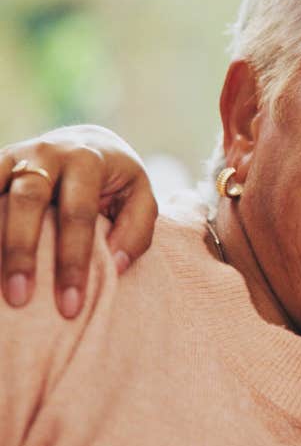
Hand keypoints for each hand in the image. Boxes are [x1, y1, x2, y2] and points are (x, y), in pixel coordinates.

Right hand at [1, 125, 156, 316]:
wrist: (87, 140)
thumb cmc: (116, 180)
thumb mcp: (140, 195)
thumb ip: (137, 229)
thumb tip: (116, 266)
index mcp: (88, 160)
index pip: (78, 215)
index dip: (73, 261)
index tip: (70, 305)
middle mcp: (47, 153)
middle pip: (28, 201)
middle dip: (22, 251)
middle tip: (20, 297)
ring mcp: (16, 155)